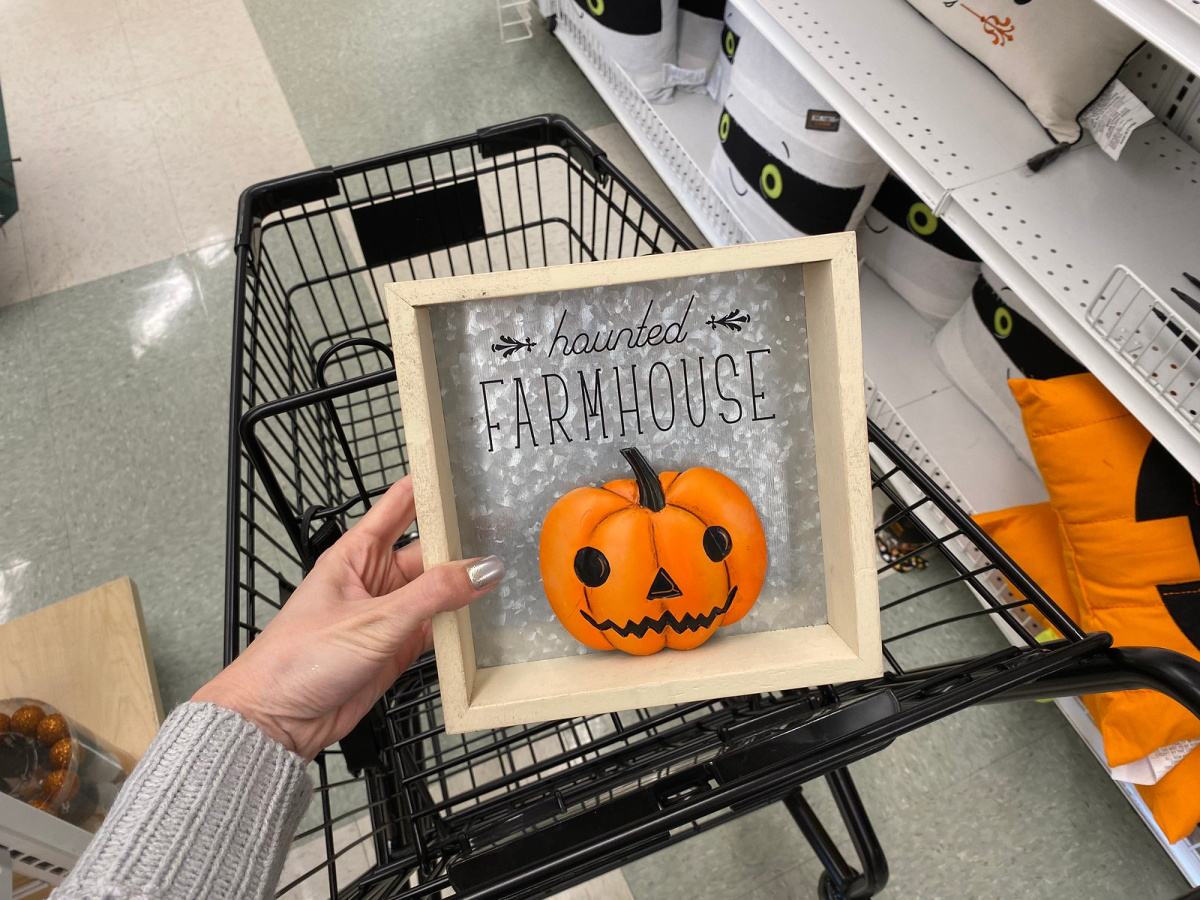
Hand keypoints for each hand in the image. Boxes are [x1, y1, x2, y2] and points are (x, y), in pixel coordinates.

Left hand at [193, 476, 503, 759]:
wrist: (277, 720)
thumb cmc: (297, 660)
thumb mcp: (374, 620)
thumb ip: (433, 594)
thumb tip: (482, 569)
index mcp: (356, 554)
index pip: (400, 505)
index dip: (430, 485)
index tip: (463, 468)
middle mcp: (375, 578)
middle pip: (427, 549)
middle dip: (461, 540)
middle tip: (503, 527)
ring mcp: (388, 614)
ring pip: (437, 590)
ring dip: (464, 585)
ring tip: (506, 571)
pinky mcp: (398, 647)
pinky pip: (438, 627)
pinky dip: (460, 625)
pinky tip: (484, 618)